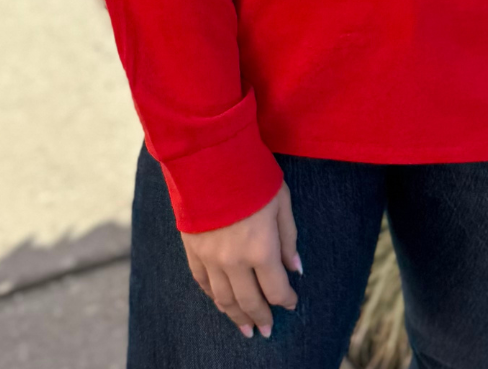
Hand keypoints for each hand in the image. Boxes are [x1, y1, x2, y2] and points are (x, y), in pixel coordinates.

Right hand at [180, 181, 300, 338]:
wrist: (210, 157)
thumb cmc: (253, 175)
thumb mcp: (281, 201)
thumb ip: (288, 238)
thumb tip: (295, 268)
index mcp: (261, 249)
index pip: (276, 289)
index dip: (285, 299)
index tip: (291, 302)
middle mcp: (234, 261)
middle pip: (249, 301)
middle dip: (261, 317)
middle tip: (266, 330)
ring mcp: (210, 258)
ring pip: (224, 299)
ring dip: (236, 316)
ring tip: (245, 328)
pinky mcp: (193, 250)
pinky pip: (202, 283)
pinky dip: (213, 297)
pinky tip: (221, 303)